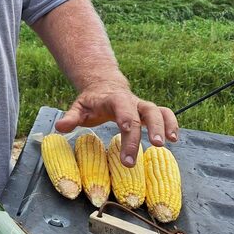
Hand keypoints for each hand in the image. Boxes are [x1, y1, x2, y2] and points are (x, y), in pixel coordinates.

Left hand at [54, 85, 178, 167]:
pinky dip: (172, 124)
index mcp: (113, 100)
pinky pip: (165, 114)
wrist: (103, 86)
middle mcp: (131, 101)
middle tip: (153, 147)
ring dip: (164, 126)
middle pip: (145, 112)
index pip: (122, 110)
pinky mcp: (150, 111)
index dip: (127, 124)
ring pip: (158, 111)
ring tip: (166, 143)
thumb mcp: (78, 107)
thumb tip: (59, 128)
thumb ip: (71, 117)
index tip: (127, 140)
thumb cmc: (91, 102)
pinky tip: (175, 138)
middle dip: (149, 129)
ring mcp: (142, 106)